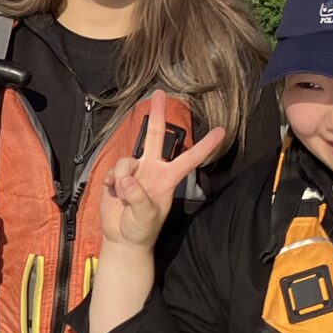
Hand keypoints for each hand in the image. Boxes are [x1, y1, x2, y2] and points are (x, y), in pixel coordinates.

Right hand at [96, 100, 227, 249]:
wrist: (121, 238)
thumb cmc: (141, 230)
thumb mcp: (145, 218)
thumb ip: (138, 198)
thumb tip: (127, 180)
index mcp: (167, 179)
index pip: (190, 159)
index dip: (205, 145)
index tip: (222, 131)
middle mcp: (153, 170)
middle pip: (157, 137)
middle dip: (158, 115)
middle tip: (159, 93)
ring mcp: (135, 172)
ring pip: (127, 160)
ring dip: (122, 176)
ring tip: (122, 196)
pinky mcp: (117, 176)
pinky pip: (113, 169)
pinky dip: (111, 180)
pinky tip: (111, 191)